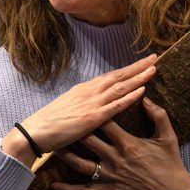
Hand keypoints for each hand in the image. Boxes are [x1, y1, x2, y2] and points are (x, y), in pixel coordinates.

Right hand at [2, 54, 156, 166]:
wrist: (35, 132)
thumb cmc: (50, 122)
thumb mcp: (69, 106)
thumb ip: (84, 102)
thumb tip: (96, 100)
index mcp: (85, 89)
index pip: (111, 76)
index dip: (128, 69)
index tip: (142, 62)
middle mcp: (90, 91)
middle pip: (119, 76)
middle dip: (138, 66)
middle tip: (155, 57)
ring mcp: (92, 103)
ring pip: (121, 86)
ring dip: (139, 77)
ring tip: (154, 69)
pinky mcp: (93, 117)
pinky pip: (116, 105)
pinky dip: (130, 96)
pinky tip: (143, 90)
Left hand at [51, 96, 189, 189]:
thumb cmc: (170, 163)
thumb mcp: (168, 136)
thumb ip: (158, 115)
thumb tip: (145, 98)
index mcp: (128, 143)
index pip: (106, 122)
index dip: (95, 111)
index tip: (85, 102)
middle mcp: (115, 158)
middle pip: (89, 140)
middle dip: (75, 130)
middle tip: (61, 120)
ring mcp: (110, 175)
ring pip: (81, 164)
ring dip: (66, 155)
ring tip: (53, 146)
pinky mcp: (109, 189)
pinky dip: (69, 189)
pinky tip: (55, 185)